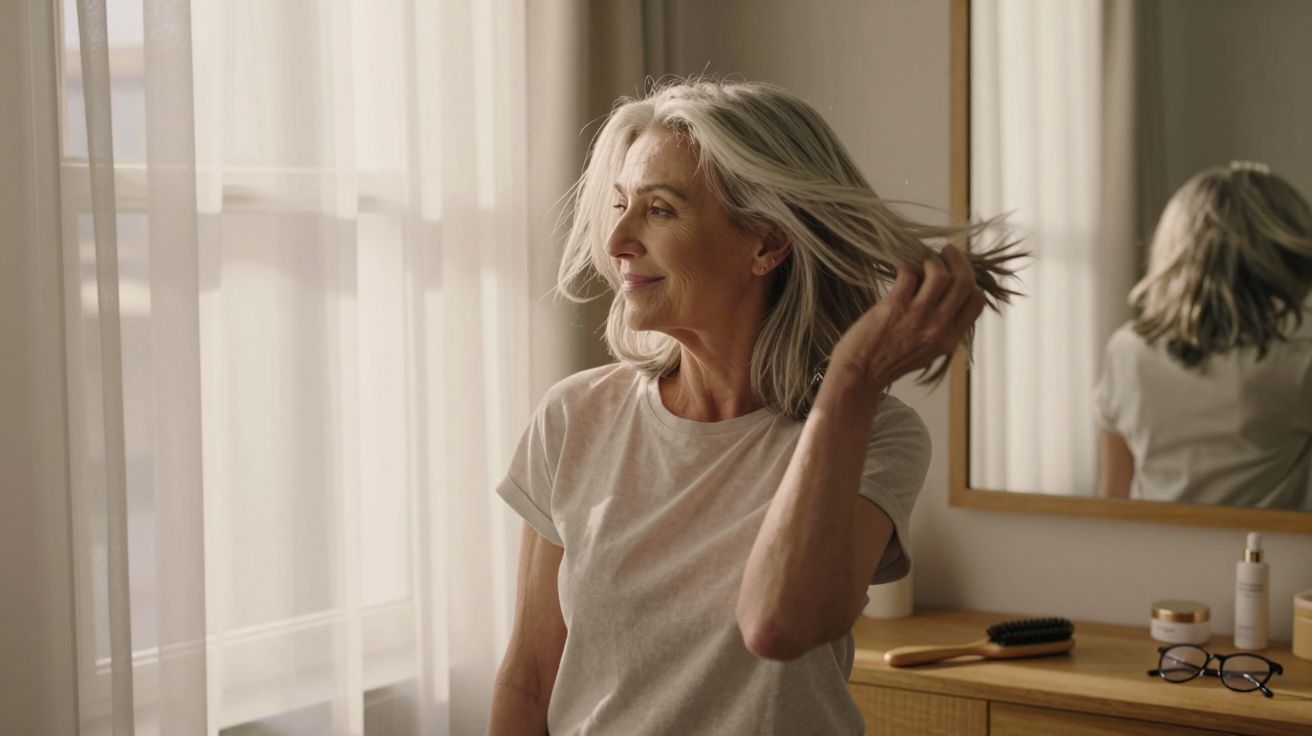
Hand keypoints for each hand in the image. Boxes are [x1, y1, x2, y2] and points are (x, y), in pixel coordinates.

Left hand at [829, 244, 986, 391]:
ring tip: (921, 262)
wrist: (859, 375)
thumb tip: (949, 291)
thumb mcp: (928, 351)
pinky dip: (906, 267)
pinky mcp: (894, 307)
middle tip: (947, 251)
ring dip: (931, 261)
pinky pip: (909, 274)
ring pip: (939, 274)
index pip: (977, 301)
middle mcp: (938, 328)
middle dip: (958, 260)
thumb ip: (943, 327)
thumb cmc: (890, 361)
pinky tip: (900, 272)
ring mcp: (917, 317)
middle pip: (964, 282)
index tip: (959, 271)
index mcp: (950, 340)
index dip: (972, 280)